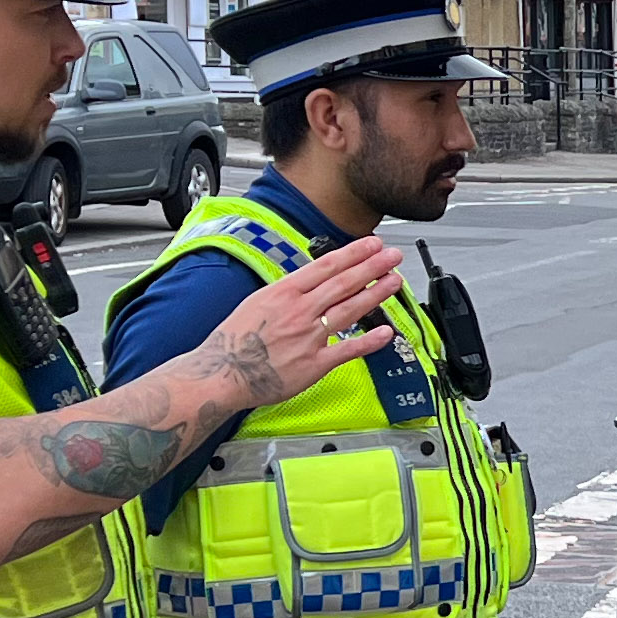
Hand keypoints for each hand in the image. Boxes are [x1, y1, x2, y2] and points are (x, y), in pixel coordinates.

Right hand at [203, 235, 404, 411]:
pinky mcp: (314, 363)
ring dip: (376, 294)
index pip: (326, 266)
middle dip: (372, 267)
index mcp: (284, 292)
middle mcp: (300, 311)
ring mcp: (309, 336)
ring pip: (350, 310)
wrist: (221, 374)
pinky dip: (370, 341)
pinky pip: (348, 350)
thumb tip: (308, 285)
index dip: (353, 253)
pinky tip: (387, 331)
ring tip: (395, 282)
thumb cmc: (233, 341)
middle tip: (393, 256)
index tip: (372, 244)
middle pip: (343, 283)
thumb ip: (286, 294)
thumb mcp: (256, 303)